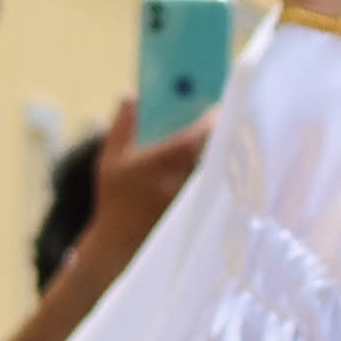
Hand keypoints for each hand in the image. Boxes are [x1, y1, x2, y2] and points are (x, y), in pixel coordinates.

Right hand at [61, 100, 211, 284]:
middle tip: (229, 116)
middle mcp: (185, 179)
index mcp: (163, 161)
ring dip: (224, 152)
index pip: (200, 133)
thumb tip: (131, 96)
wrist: (120, 244)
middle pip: (217, 148)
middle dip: (223, 131)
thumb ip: (122, 126)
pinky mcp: (202, 212)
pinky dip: (221, 173)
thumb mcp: (110, 160)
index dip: (213, 117)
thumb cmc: (115, 199)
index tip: (217, 105)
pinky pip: (218, 186)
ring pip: (220, 167)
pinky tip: (223, 165)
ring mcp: (196, 197)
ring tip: (230, 137)